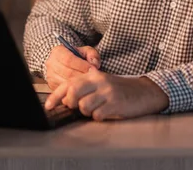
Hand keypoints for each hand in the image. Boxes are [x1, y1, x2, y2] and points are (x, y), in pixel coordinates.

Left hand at [44, 68, 168, 120]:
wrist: (144, 92)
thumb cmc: (119, 89)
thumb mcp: (101, 84)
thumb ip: (83, 88)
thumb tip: (65, 100)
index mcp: (93, 75)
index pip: (69, 84)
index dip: (56, 96)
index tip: (48, 106)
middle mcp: (99, 81)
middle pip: (73, 93)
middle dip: (72, 104)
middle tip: (79, 107)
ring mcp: (107, 93)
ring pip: (84, 107)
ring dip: (88, 112)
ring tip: (98, 109)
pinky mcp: (115, 104)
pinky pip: (97, 115)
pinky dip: (99, 117)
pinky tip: (107, 112)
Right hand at [45, 45, 100, 89]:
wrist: (65, 64)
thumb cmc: (77, 57)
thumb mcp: (86, 51)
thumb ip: (92, 54)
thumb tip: (95, 64)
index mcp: (58, 51)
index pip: (69, 59)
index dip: (82, 65)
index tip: (92, 69)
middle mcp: (51, 63)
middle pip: (67, 72)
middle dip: (82, 76)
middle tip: (93, 78)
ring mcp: (50, 76)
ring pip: (66, 83)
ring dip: (79, 85)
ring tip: (89, 84)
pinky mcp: (52, 86)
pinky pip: (64, 91)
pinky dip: (74, 91)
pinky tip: (83, 89)